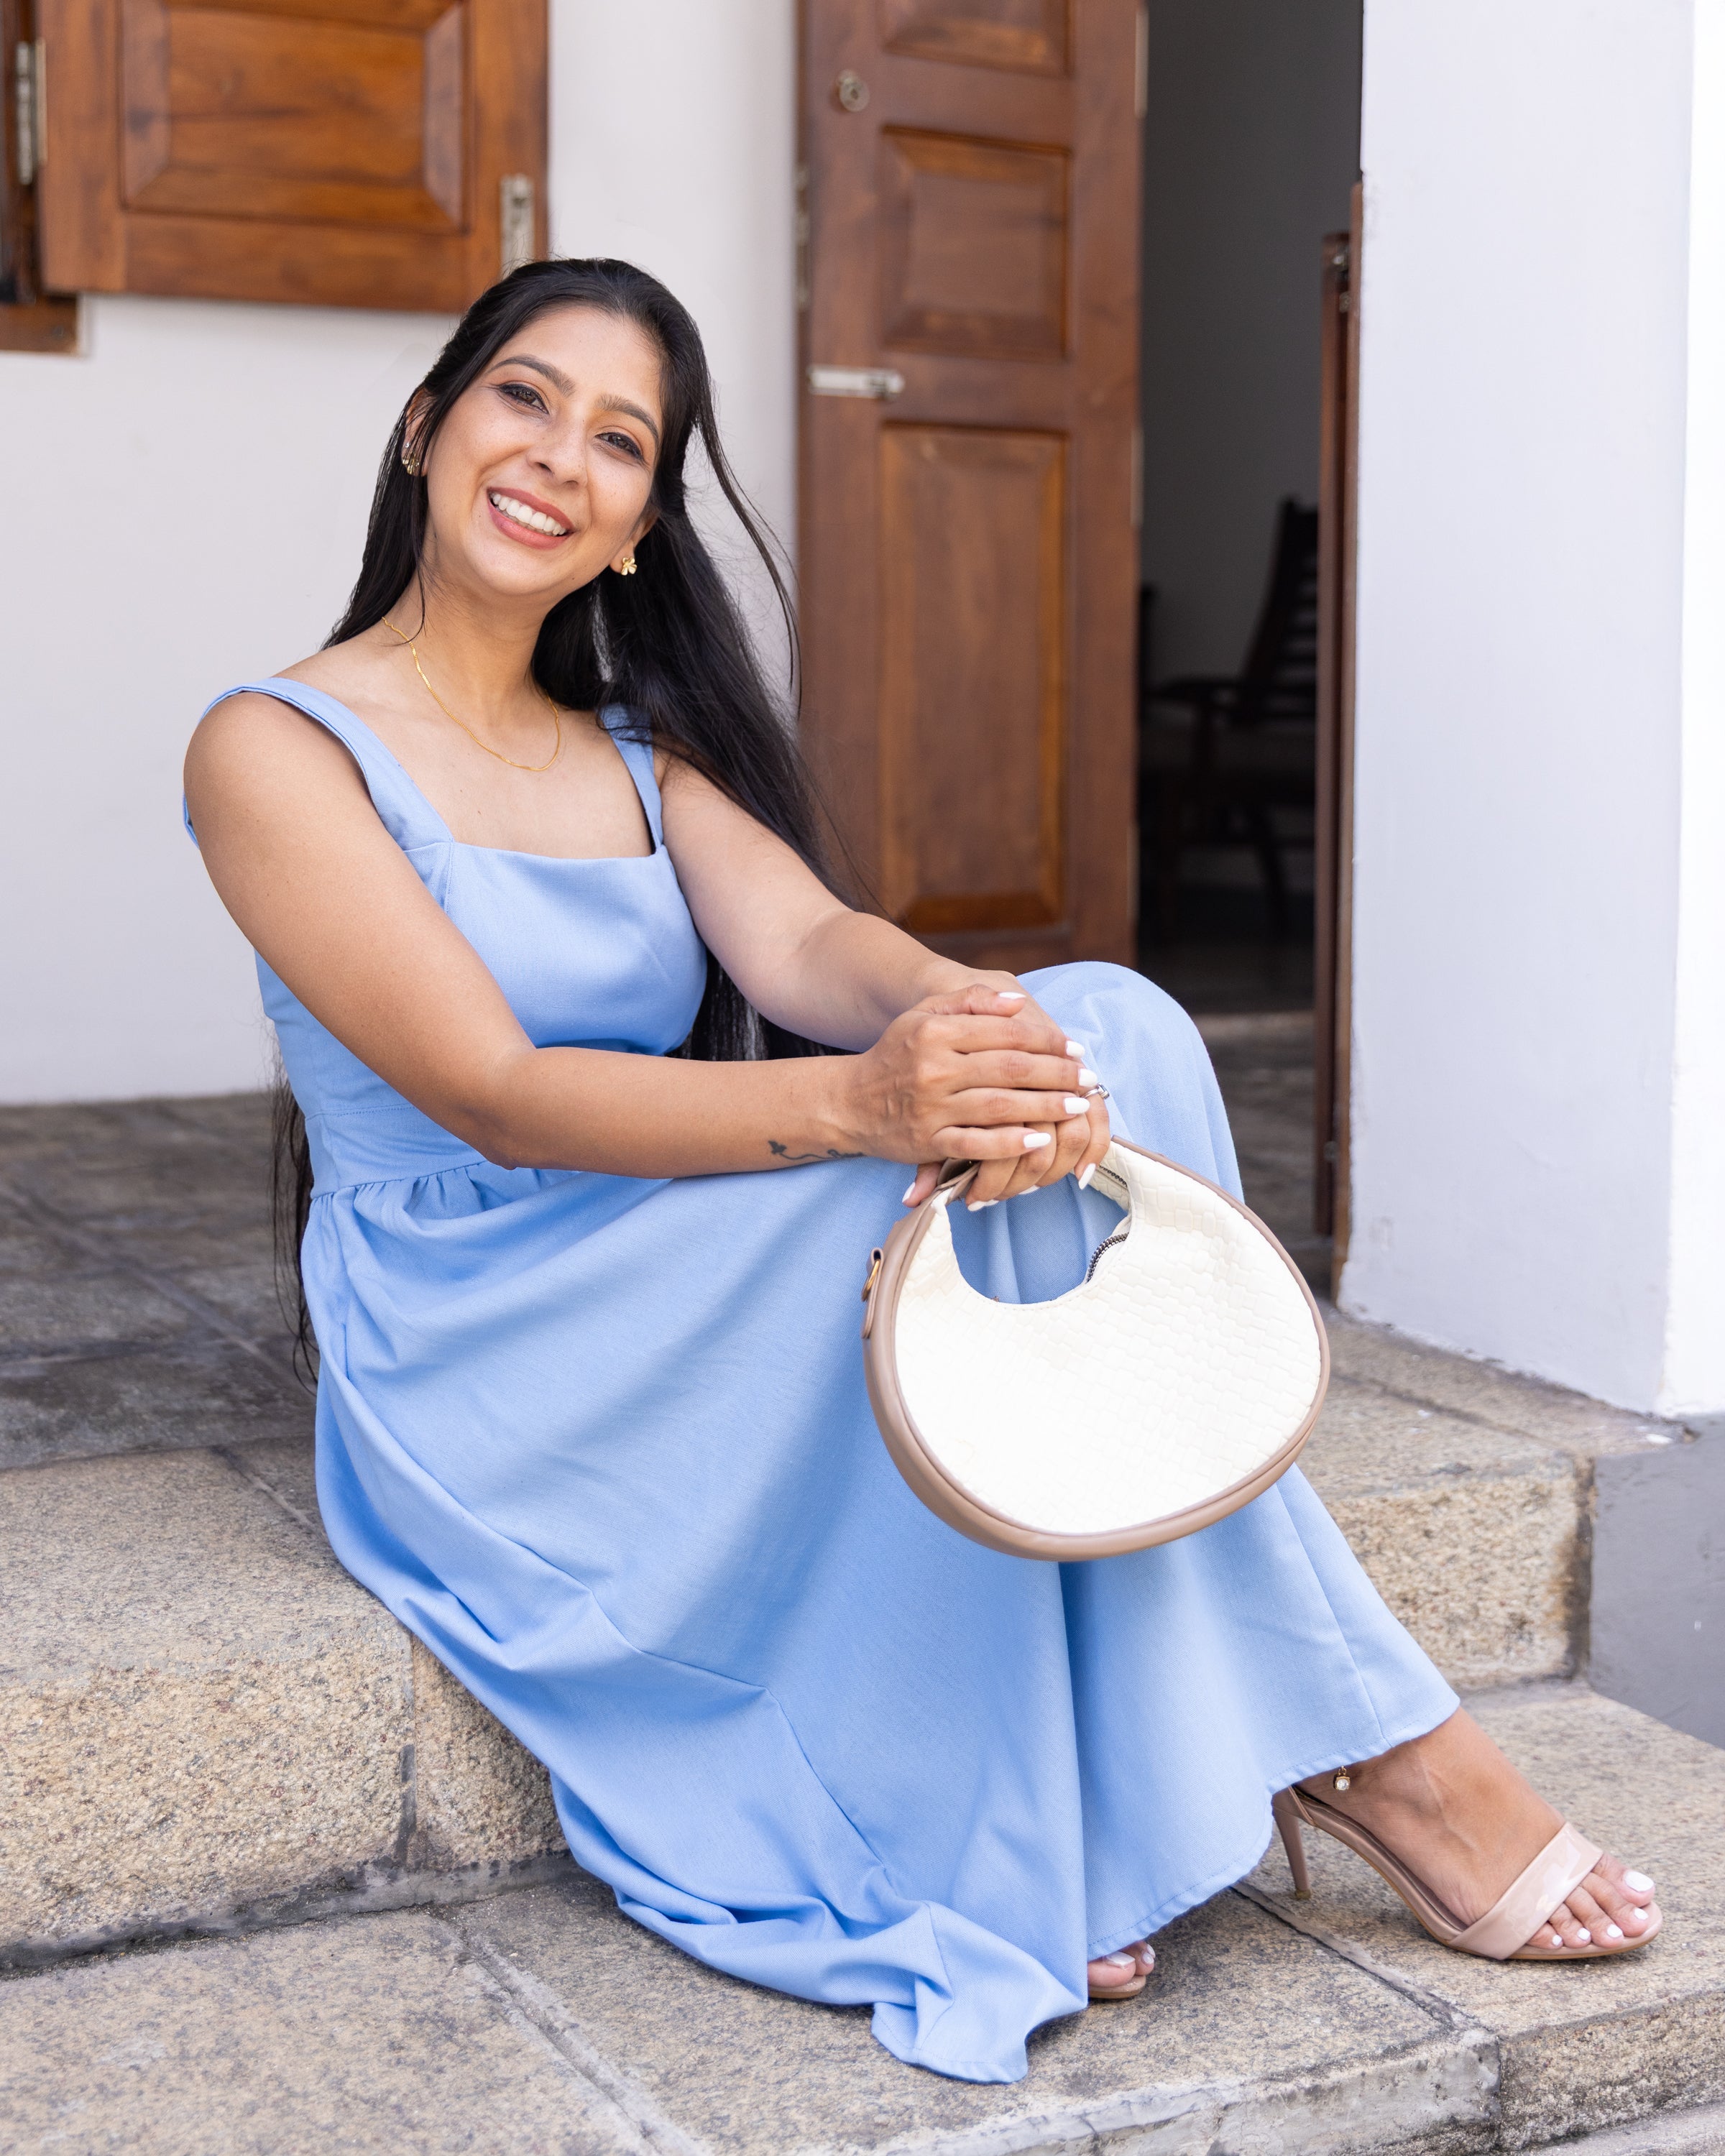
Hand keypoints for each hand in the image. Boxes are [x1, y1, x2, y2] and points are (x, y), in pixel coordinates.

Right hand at [837, 982, 1108, 1206]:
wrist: (849, 1101)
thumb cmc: (896, 1054)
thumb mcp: (924, 1015)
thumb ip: (970, 1003)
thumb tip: (1018, 1004)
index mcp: (937, 1032)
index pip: (1005, 1032)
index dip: (1047, 1040)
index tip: (1074, 1048)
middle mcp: (934, 1068)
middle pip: (1011, 1069)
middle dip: (1057, 1074)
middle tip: (1088, 1079)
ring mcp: (931, 1107)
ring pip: (1001, 1106)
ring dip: (1045, 1107)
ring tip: (1076, 1107)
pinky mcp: (928, 1141)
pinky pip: (977, 1144)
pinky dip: (1011, 1143)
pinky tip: (1039, 1139)